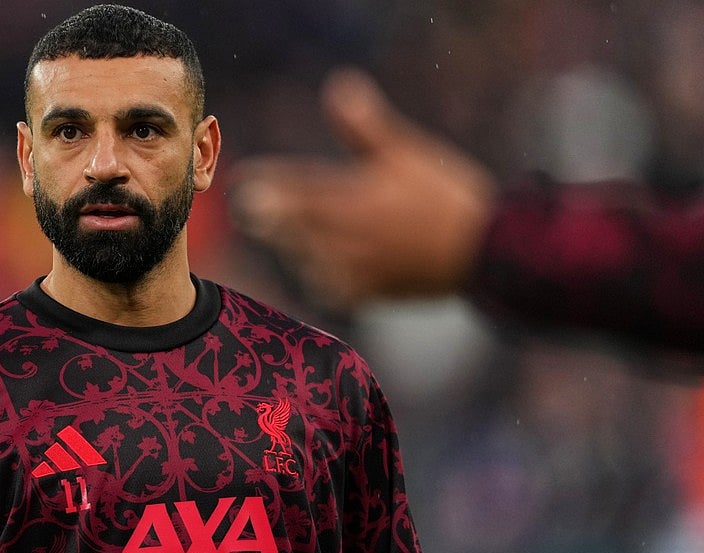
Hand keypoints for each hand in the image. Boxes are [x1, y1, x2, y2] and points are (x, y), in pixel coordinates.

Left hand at [230, 68, 495, 309]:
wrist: (484, 252)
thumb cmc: (445, 196)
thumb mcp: (406, 153)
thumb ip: (365, 126)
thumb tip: (338, 86)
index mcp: (352, 200)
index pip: (296, 190)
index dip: (267, 184)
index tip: (241, 181)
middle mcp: (346, 237)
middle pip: (292, 229)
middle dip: (271, 218)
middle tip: (248, 211)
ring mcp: (356, 269)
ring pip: (307, 259)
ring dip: (294, 246)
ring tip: (282, 235)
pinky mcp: (370, 293)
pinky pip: (330, 289)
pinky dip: (322, 277)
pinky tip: (319, 269)